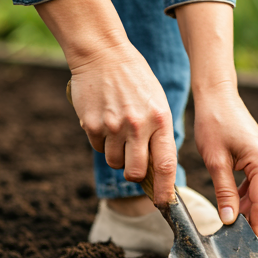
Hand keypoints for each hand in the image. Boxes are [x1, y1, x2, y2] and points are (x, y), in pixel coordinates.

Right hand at [69, 43, 176, 203]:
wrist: (103, 53)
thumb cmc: (136, 80)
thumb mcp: (157, 103)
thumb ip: (158, 134)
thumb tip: (156, 169)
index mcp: (160, 120)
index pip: (166, 165)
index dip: (166, 190)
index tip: (165, 204)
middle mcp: (138, 125)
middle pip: (136, 173)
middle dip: (135, 176)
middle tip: (134, 166)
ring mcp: (113, 126)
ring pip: (114, 162)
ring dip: (117, 156)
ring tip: (119, 131)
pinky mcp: (91, 124)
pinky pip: (97, 147)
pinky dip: (102, 141)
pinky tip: (106, 120)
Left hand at [193, 87, 257, 242]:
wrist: (217, 96)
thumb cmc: (214, 123)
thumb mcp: (215, 161)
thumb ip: (225, 192)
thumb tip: (230, 221)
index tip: (254, 250)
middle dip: (251, 222)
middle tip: (236, 245)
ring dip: (246, 210)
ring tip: (232, 231)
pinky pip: (254, 183)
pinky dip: (244, 196)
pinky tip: (232, 207)